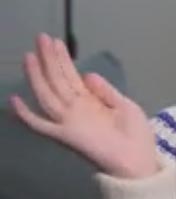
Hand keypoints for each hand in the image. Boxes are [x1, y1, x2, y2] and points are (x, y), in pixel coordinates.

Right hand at [8, 33, 159, 178]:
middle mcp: (77, 109)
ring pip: (49, 93)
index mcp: (91, 102)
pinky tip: (14, 99)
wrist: (139, 161)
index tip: (58, 42)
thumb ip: (105, 91)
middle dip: (50, 59)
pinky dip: (26, 115)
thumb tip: (87, 74)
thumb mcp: (124, 106)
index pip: (72, 77)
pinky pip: (40, 125)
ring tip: (33, 52)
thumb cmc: (136, 136)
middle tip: (42, 36)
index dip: (64, 60)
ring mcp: (69, 121)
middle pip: (58, 80)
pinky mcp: (65, 135)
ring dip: (40, 74)